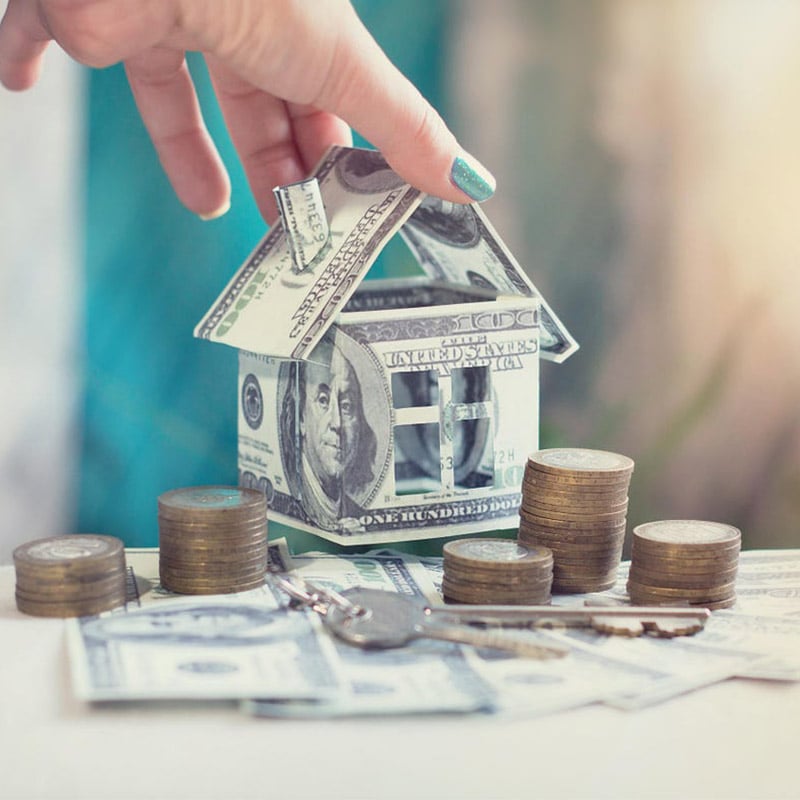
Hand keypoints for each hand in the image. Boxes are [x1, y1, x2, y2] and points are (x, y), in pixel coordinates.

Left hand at [0, 0, 494, 221]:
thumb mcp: (343, 70)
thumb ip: (405, 131)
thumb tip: (474, 185)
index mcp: (293, 31)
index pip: (319, 106)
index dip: (327, 161)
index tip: (333, 211)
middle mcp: (228, 18)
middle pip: (253, 107)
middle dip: (270, 169)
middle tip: (282, 229)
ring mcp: (156, 9)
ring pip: (168, 86)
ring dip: (186, 149)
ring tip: (211, 207)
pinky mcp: (81, 9)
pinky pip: (43, 29)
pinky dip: (27, 51)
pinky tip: (25, 79)